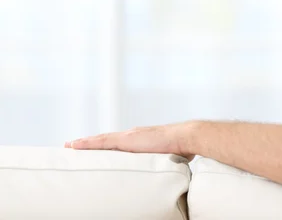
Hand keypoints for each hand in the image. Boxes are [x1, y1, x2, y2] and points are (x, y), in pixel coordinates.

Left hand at [64, 121, 196, 159]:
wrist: (186, 137)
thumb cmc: (183, 148)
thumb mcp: (169, 156)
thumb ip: (163, 161)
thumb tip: (167, 173)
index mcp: (142, 139)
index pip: (119, 142)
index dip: (105, 145)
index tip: (94, 148)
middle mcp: (133, 135)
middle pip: (106, 139)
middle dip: (90, 143)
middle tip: (72, 146)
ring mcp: (129, 136)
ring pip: (100, 140)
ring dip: (84, 143)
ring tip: (69, 146)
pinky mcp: (126, 140)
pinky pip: (101, 142)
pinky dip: (87, 143)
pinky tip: (74, 146)